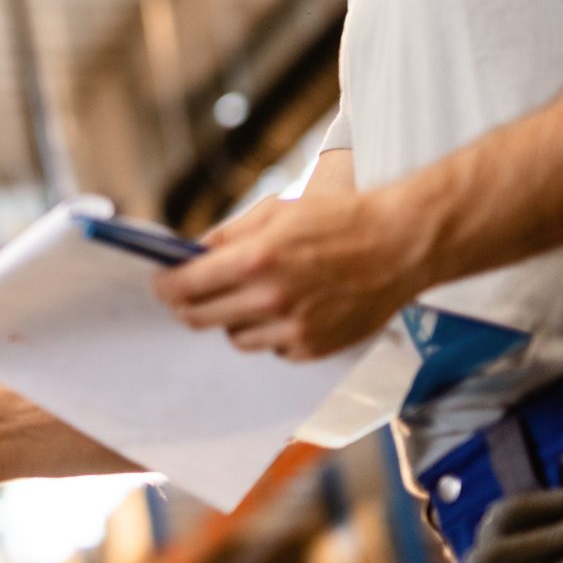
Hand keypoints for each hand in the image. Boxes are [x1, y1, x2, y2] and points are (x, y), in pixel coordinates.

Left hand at [153, 188, 431, 359]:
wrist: (400, 245)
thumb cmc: (341, 220)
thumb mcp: (277, 212)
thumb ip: (228, 235)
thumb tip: (191, 253)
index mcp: (256, 259)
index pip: (186, 286)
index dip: (166, 286)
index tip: (162, 284)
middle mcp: (270, 299)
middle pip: (201, 318)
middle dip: (189, 306)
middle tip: (189, 296)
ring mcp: (292, 328)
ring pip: (235, 338)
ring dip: (233, 320)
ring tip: (253, 297)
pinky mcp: (313, 348)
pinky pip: (272, 349)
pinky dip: (271, 334)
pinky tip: (288, 310)